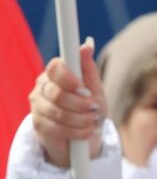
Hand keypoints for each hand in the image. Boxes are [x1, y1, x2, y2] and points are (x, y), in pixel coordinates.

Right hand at [29, 39, 105, 167]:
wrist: (85, 135)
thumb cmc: (91, 108)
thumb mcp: (95, 90)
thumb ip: (89, 69)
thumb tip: (87, 44)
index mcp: (55, 73)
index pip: (55, 67)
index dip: (70, 79)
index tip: (85, 90)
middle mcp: (42, 86)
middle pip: (57, 93)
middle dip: (81, 105)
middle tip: (95, 109)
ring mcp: (38, 105)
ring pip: (58, 112)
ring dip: (82, 120)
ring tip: (93, 122)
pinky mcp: (38, 124)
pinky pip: (57, 128)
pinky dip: (78, 132)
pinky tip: (87, 131)